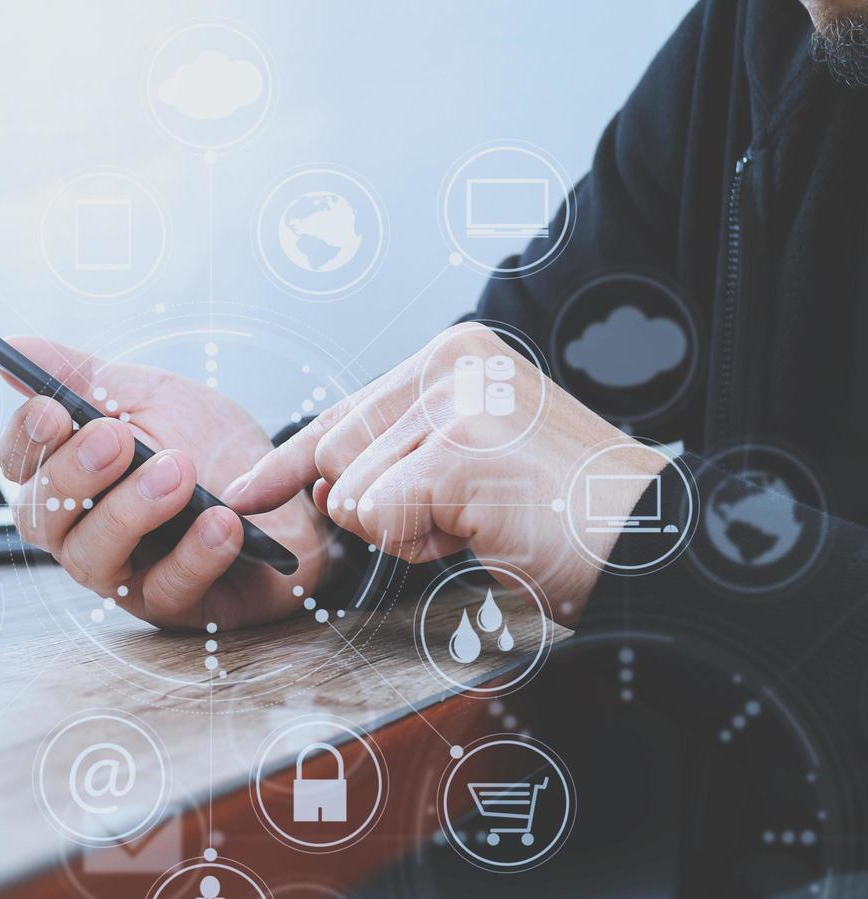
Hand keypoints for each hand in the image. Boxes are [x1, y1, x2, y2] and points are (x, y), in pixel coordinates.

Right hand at [0, 338, 328, 629]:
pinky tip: (221, 522)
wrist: (286, 484)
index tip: (51, 410)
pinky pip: (170, 589)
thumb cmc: (207, 444)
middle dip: (74, 474)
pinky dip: (194, 555)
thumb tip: (13, 349)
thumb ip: (82, 376)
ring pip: (96, 558)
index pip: (19, 465)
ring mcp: (124, 574)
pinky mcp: (175, 604)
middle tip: (116, 437)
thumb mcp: (149, 395)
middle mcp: (81, 531)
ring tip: (177, 472)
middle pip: (43, 518)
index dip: (25, 440)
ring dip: (133, 511)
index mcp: (66, 477)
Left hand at [225, 323, 665, 622]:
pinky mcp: (458, 448)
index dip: (291, 461)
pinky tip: (478, 529)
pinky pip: (379, 519)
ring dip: (405, 530)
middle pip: (335, 456)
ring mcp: (455, 400)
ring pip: (351, 493)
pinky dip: (420, 544)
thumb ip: (396, 454)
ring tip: (480, 516)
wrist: (653, 543)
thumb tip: (315, 480)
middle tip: (461, 512)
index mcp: (452, 354)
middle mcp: (449, 361)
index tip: (247, 490)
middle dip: (381, 507)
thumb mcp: (468, 462)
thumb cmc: (561, 512)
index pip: (343, 412)